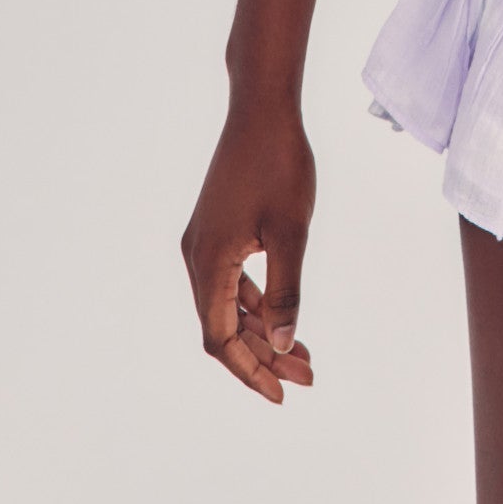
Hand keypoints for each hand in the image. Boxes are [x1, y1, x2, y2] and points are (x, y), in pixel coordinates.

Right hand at [181, 102, 317, 400]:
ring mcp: (205, 242)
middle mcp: (197, 257)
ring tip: (302, 355)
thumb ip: (286, 290)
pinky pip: (231, 281)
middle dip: (262, 356)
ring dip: (261, 330)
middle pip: (224, 326)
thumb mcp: (291, 231)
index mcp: (209, 263)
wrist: (262, 109)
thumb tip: (284, 344)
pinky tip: (282, 314)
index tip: (282, 394)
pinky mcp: (216, 228)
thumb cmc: (279, 164)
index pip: (221, 338)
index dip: (250, 371)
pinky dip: (256, 302)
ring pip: (228, 304)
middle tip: (305, 376)